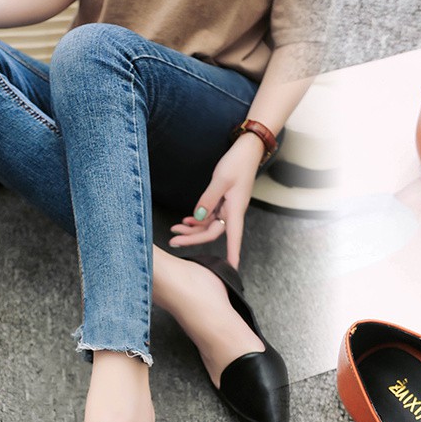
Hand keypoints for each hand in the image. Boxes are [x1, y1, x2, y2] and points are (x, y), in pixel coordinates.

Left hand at [169, 133, 263, 267]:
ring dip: (192, 228)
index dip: (232, 255)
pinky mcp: (223, 202)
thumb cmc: (238, 164)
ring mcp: (227, 208)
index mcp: (236, 210)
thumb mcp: (221, 180)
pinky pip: (210, 216)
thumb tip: (197, 217)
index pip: (233, 239)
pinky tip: (187, 219)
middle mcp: (232, 213)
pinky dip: (197, 219)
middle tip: (173, 240)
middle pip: (212, 233)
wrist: (247, 151)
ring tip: (174, 228)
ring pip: (209, 225)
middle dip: (193, 238)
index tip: (230, 269)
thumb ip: (208, 199)